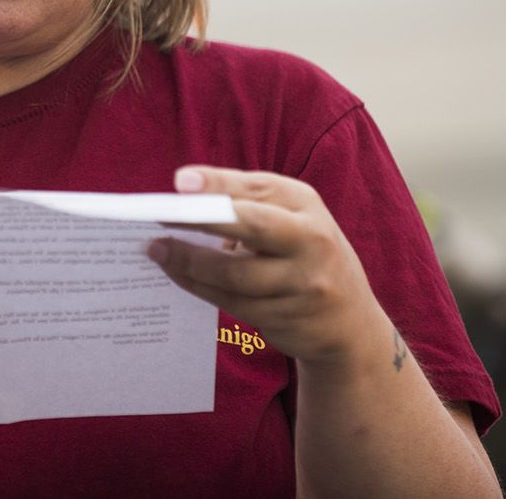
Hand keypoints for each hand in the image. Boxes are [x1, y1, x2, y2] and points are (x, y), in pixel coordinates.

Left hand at [147, 165, 386, 366]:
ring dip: (188, 261)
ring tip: (156, 249)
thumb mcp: (291, 218)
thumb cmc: (305, 254)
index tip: (180, 181)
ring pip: (234, 273)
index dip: (217, 183)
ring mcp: (301, 284)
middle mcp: (311, 241)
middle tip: (158, 216)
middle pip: (252, 226)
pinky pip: (231, 301)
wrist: (349, 324)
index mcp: (308, 205)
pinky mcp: (284, 318)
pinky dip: (197, 285)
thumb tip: (185, 199)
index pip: (258, 189)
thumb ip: (247, 204)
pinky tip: (176, 273)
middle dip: (203, 218)